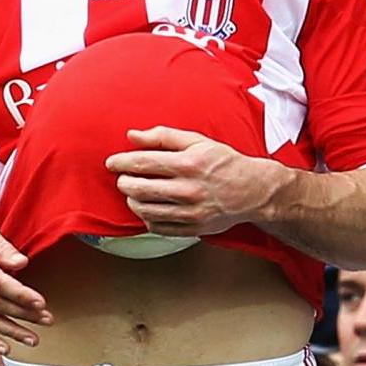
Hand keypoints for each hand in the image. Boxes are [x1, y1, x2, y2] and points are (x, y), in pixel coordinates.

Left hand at [107, 126, 288, 235]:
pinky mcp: (192, 229)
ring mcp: (190, 212)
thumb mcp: (198, 141)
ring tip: (135, 193)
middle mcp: (189, 189)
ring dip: (132, 200)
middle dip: (124, 182)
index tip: (112, 163)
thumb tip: (132, 136)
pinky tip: (150, 208)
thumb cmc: (224, 163)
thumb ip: (163, 137)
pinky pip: (158, 227)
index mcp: (189, 164)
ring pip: (145, 210)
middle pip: (139, 188)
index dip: (121, 162)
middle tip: (123, 178)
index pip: (143, 163)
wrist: (253, 190)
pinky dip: (147, 218)